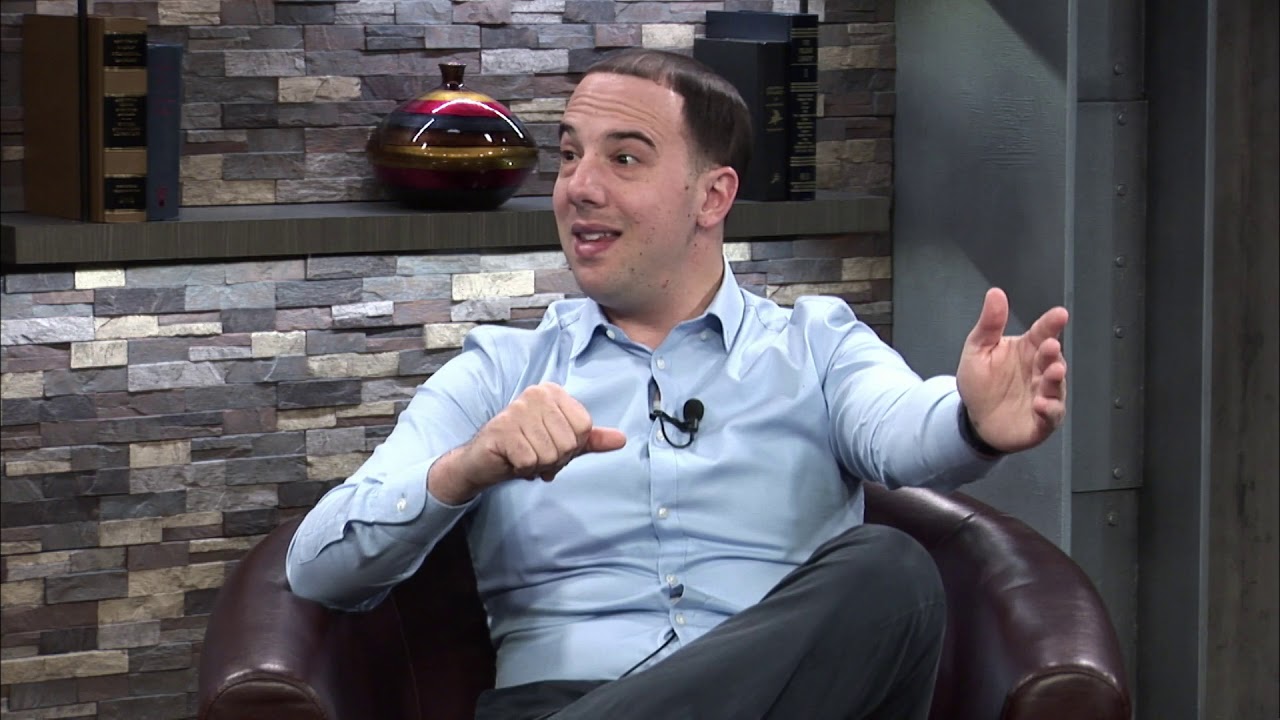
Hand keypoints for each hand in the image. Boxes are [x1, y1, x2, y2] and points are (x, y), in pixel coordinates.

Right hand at [429, 383, 626, 503]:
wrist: (485, 461)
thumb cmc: (525, 448)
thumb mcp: (562, 443)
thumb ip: (591, 440)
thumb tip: (621, 439)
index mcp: (554, 392)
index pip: (585, 428)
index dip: (572, 447)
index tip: (552, 445)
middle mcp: (536, 394)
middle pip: (569, 442)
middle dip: (554, 459)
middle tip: (535, 454)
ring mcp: (517, 409)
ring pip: (550, 453)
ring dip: (538, 465)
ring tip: (524, 456)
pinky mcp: (502, 429)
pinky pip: (530, 461)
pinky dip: (523, 468)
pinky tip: (512, 460)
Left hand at [956, 288, 1067, 453]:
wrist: (976, 420)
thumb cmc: (981, 383)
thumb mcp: (977, 350)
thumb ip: (989, 324)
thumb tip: (995, 294)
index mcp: (1027, 349)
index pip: (1043, 332)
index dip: (1051, 323)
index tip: (1059, 315)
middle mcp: (1040, 370)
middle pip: (1052, 357)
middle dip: (1053, 351)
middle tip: (1049, 346)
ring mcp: (1045, 393)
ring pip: (1056, 385)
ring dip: (1056, 378)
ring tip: (1052, 372)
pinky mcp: (1043, 418)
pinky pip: (1052, 413)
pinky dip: (1049, 408)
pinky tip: (1039, 404)